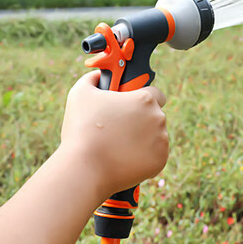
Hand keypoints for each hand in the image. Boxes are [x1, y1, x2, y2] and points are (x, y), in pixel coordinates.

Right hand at [58, 71, 168, 199]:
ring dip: (143, 138)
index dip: (142, 99)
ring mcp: (161, 141)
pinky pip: (155, 155)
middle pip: (154, 116)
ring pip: (156, 136)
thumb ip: (93, 78)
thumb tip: (99, 75)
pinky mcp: (160, 161)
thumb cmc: (82, 129)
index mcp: (145, 99)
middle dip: (141, 120)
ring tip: (118, 145)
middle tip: (119, 128)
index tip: (131, 107)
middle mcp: (158, 118)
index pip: (155, 94)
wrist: (84, 168)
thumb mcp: (80, 93)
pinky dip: (144, 157)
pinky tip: (125, 158)